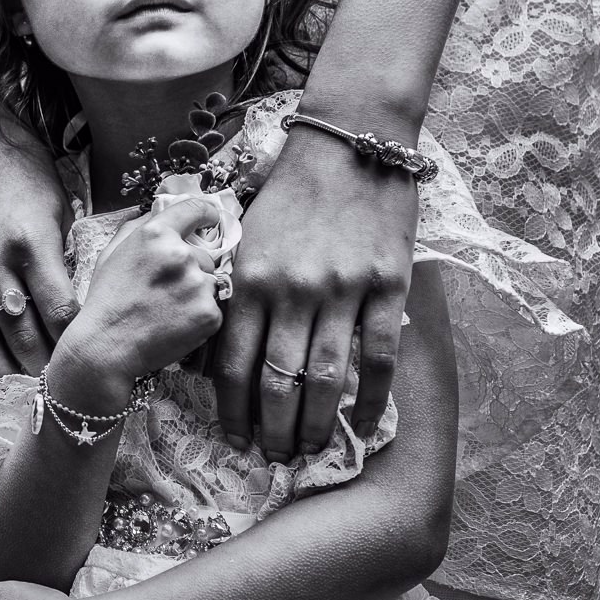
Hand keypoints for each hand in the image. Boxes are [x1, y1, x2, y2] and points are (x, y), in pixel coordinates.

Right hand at [0, 131, 78, 396]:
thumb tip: (86, 319)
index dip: (73, 347)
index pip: (59, 312)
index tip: (87, 370)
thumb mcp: (62, 212)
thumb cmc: (29, 178)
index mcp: (31, 241)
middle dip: (42, 371)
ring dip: (2, 378)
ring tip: (21, 405)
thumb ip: (67, 264)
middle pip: (20, 333)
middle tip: (61, 399)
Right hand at [70, 198, 225, 379]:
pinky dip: (199, 316)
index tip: (210, 220)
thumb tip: (159, 212)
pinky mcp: (209, 313)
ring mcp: (197, 285)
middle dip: (192, 269)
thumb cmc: (106, 301)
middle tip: (166, 289)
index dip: (205, 213)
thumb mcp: (111, 253)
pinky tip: (174, 323)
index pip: (194, 209)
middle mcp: (180, 255)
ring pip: (210, 282)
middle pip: (205, 254)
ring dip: (196, 293)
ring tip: (167, 309)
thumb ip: (137, 227)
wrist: (106, 347)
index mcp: (156, 235)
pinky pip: (214, 308)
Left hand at [214, 124, 417, 459]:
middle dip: (273, 430)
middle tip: (273, 457)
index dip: (233, 410)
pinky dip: (372, 398)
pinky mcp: (386, 287)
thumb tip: (214, 346)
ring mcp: (342, 291)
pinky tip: (366, 424)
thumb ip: (233, 288)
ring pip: (326, 379)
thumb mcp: (246, 233)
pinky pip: (379, 357)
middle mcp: (292, 291)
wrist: (351, 143)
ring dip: (315, 424)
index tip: (235, 437)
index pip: (234, 363)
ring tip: (309, 450)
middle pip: (278, 383)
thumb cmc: (290, 188)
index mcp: (250, 278)